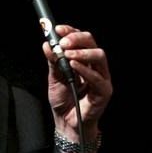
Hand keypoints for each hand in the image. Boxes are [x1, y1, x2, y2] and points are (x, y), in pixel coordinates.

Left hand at [45, 25, 112, 144]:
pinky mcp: (104, 91)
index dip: (71, 32)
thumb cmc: (64, 100)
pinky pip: (97, 77)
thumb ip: (53, 62)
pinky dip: (85, 69)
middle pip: (92, 43)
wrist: (66, 123)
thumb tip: (47, 44)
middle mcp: (95, 66)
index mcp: (83, 60)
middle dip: (77, 39)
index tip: (58, 30)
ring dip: (82, 52)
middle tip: (63, 42)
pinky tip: (73, 65)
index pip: (81, 39)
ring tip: (67, 54)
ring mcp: (102, 78)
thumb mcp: (54, 78)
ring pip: (99, 56)